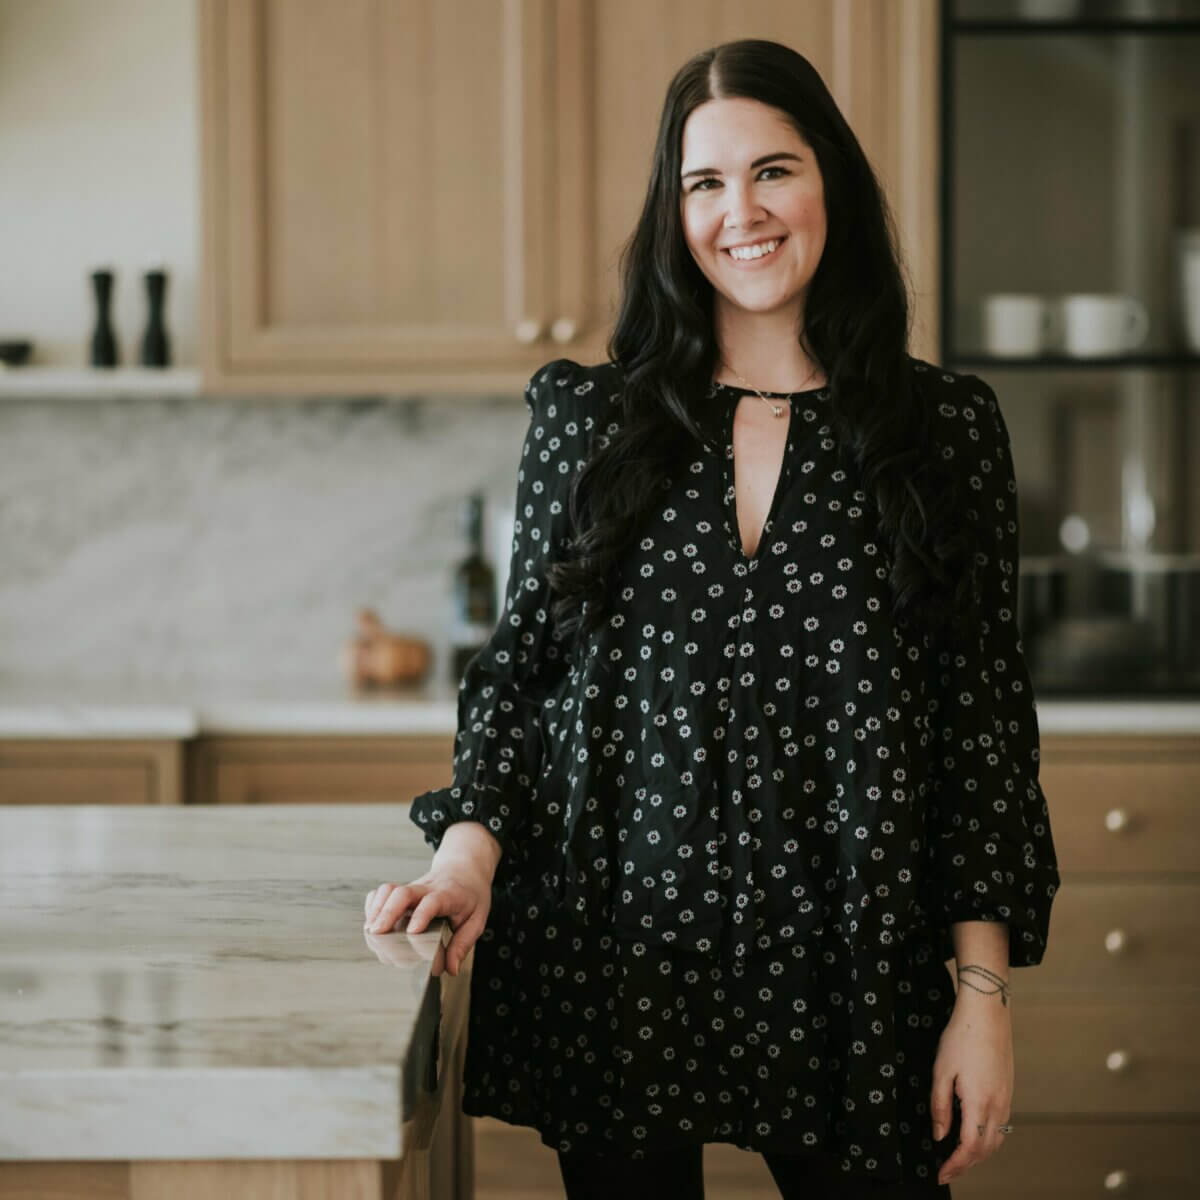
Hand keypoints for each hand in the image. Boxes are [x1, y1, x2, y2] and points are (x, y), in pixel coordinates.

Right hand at [363, 854, 493, 976]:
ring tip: (372, 933)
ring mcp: (412, 889)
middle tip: (378, 933)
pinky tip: (372, 924)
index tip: (412, 932)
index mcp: (448, 895)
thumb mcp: (477, 918)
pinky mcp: (401, 891)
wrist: (464, 870)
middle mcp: (426, 889)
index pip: (433, 901)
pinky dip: (373, 906)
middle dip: (388, 912)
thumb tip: (451, 968)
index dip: (421, 915)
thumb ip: (463, 943)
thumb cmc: (470, 896)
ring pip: (389, 890)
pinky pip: (382, 892)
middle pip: (403, 893)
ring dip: (376, 910)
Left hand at [930, 992, 1013, 1185]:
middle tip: (947, 1170)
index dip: (955, 1165)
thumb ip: (940, 1106)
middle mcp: (998, 1105)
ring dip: (979, 1155)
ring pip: (996, 1140)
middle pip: (986, 1150)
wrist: (987, 1013)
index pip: (969, 1147)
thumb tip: (940, 1135)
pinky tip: (974, 1135)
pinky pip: (1001, 1126)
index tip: (941, 1174)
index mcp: (979, 1102)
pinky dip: (988, 1140)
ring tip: (959, 1158)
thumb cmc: (962, 1037)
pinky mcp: (1008, 1091)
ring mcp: (1007, 1099)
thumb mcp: (941, 1070)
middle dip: (966, 1165)